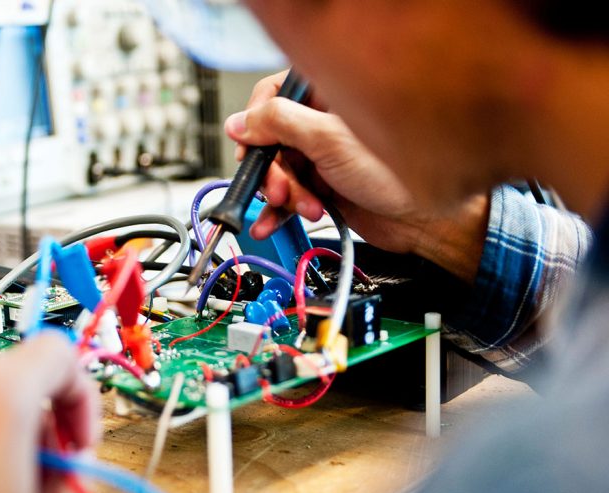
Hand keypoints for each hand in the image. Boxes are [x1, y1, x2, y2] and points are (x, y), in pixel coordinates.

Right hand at [226, 70, 489, 282]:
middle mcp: (320, 126)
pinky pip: (287, 197)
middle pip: (269, 141)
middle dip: (272, 170)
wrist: (426, 221)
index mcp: (326, 99)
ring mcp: (320, 158)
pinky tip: (271, 223)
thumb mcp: (328, 141)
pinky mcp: (321, 188)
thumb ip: (279, 125)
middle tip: (281, 188)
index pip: (272, 96)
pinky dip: (278, 212)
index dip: (256, 122)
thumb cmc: (398, 174)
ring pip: (277, 173)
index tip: (251, 146)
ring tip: (301, 207)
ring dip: (280, 195)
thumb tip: (240, 122)